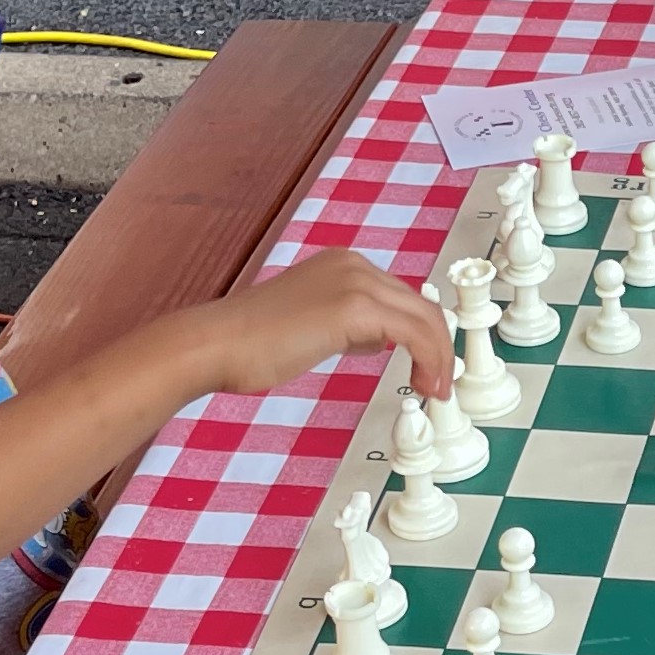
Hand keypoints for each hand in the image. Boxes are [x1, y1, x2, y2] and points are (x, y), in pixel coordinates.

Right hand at [188, 249, 456, 401]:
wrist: (216, 343)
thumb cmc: (250, 343)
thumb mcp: (313, 325)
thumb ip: (348, 325)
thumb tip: (378, 339)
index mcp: (343, 265)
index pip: (402, 298)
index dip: (422, 335)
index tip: (426, 367)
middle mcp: (354, 265)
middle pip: (421, 304)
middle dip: (437, 347)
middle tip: (438, 384)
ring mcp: (356, 281)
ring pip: (425, 317)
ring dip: (438, 357)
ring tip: (433, 389)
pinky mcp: (355, 307)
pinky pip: (415, 333)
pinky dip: (430, 360)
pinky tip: (424, 383)